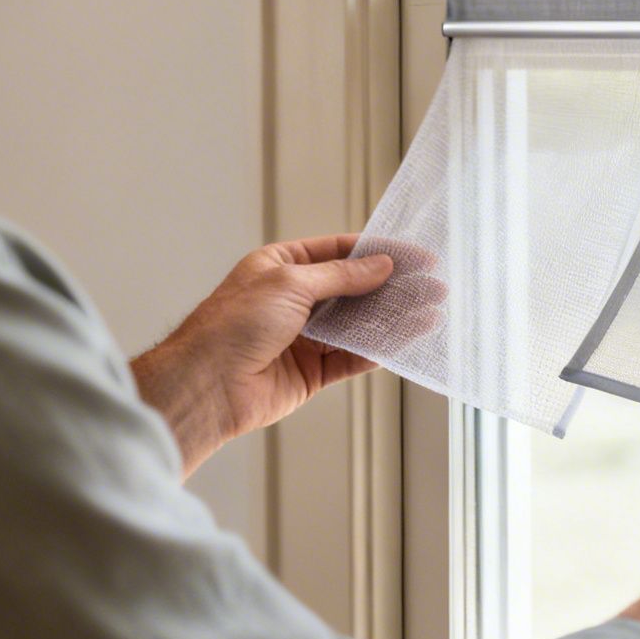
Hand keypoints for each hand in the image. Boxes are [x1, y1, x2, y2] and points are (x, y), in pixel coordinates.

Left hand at [131, 234, 444, 475]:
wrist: (206, 386)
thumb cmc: (231, 326)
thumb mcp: (290, 284)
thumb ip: (341, 276)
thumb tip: (380, 265)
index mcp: (281, 267)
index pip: (340, 252)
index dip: (379, 252)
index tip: (415, 256)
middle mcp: (294, 300)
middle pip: (355, 289)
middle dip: (394, 287)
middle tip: (433, 287)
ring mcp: (303, 337)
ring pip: (358, 324)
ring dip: (393, 318)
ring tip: (429, 312)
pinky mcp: (310, 372)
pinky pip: (351, 357)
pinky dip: (378, 349)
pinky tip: (404, 341)